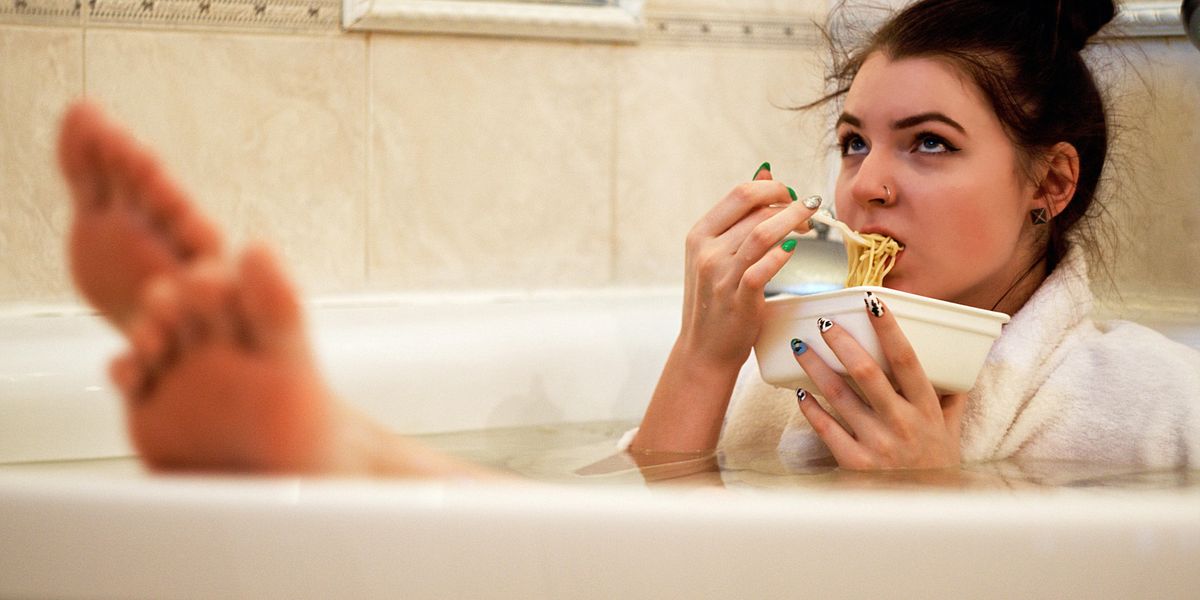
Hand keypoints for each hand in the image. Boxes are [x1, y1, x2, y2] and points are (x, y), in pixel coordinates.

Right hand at [631, 164, 818, 452]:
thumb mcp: (717, 253)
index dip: (773, 187)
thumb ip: (739, 217)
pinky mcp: (738, 298)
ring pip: (762, 232)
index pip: (741, 193)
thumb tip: (764, 172)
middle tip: (808, 213)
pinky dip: (783, 254)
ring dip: (793, 221)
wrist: (703, 349)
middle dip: (789, 203)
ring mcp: (720, 275)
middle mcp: (706, 250)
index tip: (792, 196)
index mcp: (700, 234)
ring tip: (811, 224)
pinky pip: (763, 267)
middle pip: (756, 209)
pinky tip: (795, 250)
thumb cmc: (716, 300)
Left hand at [792, 292, 964, 469]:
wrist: (924, 510)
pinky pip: (826, 429)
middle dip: (843, 344)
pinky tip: (799, 391)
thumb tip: (960, 363)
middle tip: (826, 323)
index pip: (908, 361)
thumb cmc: (935, 465)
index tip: (873, 303)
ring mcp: (877, 444)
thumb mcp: (949, 429)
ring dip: (816, 368)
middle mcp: (902, 424)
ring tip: (801, 346)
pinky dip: (810, 408)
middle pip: (868, 374)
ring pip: (839, 397)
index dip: (890, 330)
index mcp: (926, 409)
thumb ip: (951, 397)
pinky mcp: (854, 464)